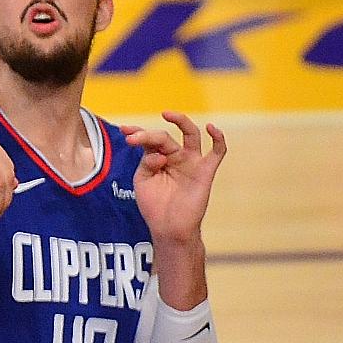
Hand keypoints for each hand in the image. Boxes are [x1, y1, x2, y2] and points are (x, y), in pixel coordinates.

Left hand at [124, 111, 227, 245]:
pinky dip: (218, 138)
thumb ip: (146, 163)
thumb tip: (159, 155)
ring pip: (190, 135)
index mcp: (156, 157)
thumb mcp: (142, 180)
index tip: (124, 130)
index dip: (136, 133)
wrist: (168, 228)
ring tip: (167, 114)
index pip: (148, 139)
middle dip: (147, 135)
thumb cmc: (154, 205)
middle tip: (132, 139)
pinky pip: (217, 152)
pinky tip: (211, 128)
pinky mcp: (205, 171)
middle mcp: (174, 155)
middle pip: (163, 137)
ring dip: (180, 121)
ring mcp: (190, 162)